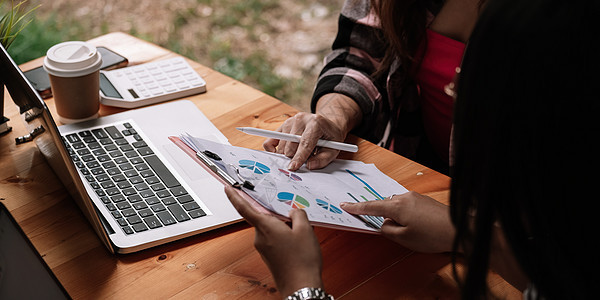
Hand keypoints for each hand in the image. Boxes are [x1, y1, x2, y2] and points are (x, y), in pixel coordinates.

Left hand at [224, 186, 323, 296]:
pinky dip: (284, 238)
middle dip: (280, 216)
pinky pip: (274, 239)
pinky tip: (297, 244)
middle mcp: (260, 238)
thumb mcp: (305, 230)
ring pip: (271, 229)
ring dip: (284, 228)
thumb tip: (294, 211)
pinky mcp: (268, 256)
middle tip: (295, 220)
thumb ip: (298, 214)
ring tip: (300, 237)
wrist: (301, 287)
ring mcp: (263, 248)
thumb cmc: (301, 261)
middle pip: (265, 218)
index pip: (244, 208)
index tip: (227, 188)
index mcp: (265, 227)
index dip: (234, 196)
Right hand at [263, 93, 361, 170]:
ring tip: (299, 152)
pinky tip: (280, 152)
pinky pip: (270, 140)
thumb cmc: (329, 137)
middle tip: (304, 159)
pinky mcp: (282, 125)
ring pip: (282, 145)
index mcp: (316, 123)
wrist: (325, 125)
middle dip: (295, 158)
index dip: (299, 156)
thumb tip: (310, 166)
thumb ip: (323, 159)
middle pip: (291, 145)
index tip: (293, 167)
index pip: (305, 142)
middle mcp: (301, 119)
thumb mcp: (333, 149)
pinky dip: (272, 149)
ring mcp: (290, 121)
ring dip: (288, 154)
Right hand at [340, 191, 454, 252]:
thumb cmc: (432, 235)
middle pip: (385, 206)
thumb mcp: (403, 239)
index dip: (356, 208)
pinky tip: (418, 227)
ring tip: (413, 233)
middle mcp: (404, 197)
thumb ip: (387, 230)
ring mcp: (415, 197)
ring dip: (398, 218)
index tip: (345, 205)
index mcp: (396, 206)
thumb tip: (384, 224)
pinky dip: (407, 216)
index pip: (370, 206)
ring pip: (397, 207)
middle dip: (385, 219)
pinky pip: (407, 207)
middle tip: (396, 233)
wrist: (459, 229)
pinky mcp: (423, 200)